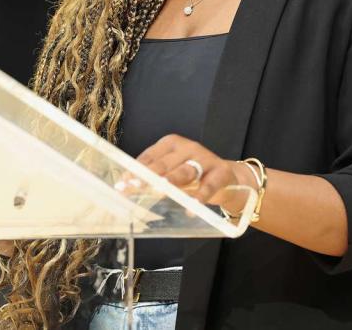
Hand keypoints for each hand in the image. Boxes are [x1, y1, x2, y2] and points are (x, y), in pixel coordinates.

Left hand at [136, 134, 255, 213]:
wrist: (228, 178)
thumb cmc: (193, 176)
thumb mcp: (172, 173)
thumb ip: (152, 178)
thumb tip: (125, 187)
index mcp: (171, 143)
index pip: (150, 156)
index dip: (136, 170)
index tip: (123, 183)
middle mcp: (187, 147)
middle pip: (165, 163)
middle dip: (148, 176)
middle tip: (135, 187)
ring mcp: (205, 158)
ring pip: (185, 171)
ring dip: (172, 181)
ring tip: (160, 190)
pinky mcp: (221, 171)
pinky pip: (209, 185)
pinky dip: (200, 196)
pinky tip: (191, 207)